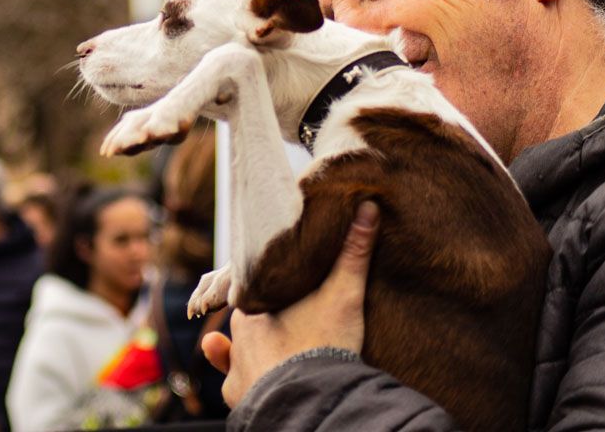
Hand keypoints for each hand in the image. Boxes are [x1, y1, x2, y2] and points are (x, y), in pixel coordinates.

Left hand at [201, 201, 379, 406]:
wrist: (309, 396)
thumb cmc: (322, 342)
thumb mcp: (344, 293)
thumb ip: (353, 252)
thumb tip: (367, 207)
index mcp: (254, 304)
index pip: (256, 288)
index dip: (270, 288)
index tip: (285, 290)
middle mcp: (239, 333)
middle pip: (251, 321)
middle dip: (267, 321)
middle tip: (291, 323)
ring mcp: (238, 366)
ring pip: (242, 354)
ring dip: (254, 352)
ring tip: (277, 352)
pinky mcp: (241, 396)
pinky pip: (238, 387)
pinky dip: (247, 384)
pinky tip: (262, 380)